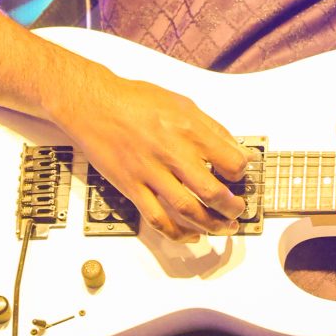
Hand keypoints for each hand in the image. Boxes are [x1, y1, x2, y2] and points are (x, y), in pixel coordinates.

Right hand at [53, 64, 249, 245]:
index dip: (242, 173)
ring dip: (211, 225)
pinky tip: (190, 235)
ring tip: (224, 227)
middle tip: (238, 210)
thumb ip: (212, 129)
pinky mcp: (132, 187)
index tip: (242, 176)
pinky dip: (177, 233)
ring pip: (187, 210)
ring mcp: (150, 172)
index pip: (230, 161)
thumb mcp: (182, 103)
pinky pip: (157, 218)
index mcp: (188, 129)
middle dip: (232, 208)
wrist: (93, 104)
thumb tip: (237, 150)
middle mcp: (171, 152)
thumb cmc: (134, 100)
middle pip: (212, 191)